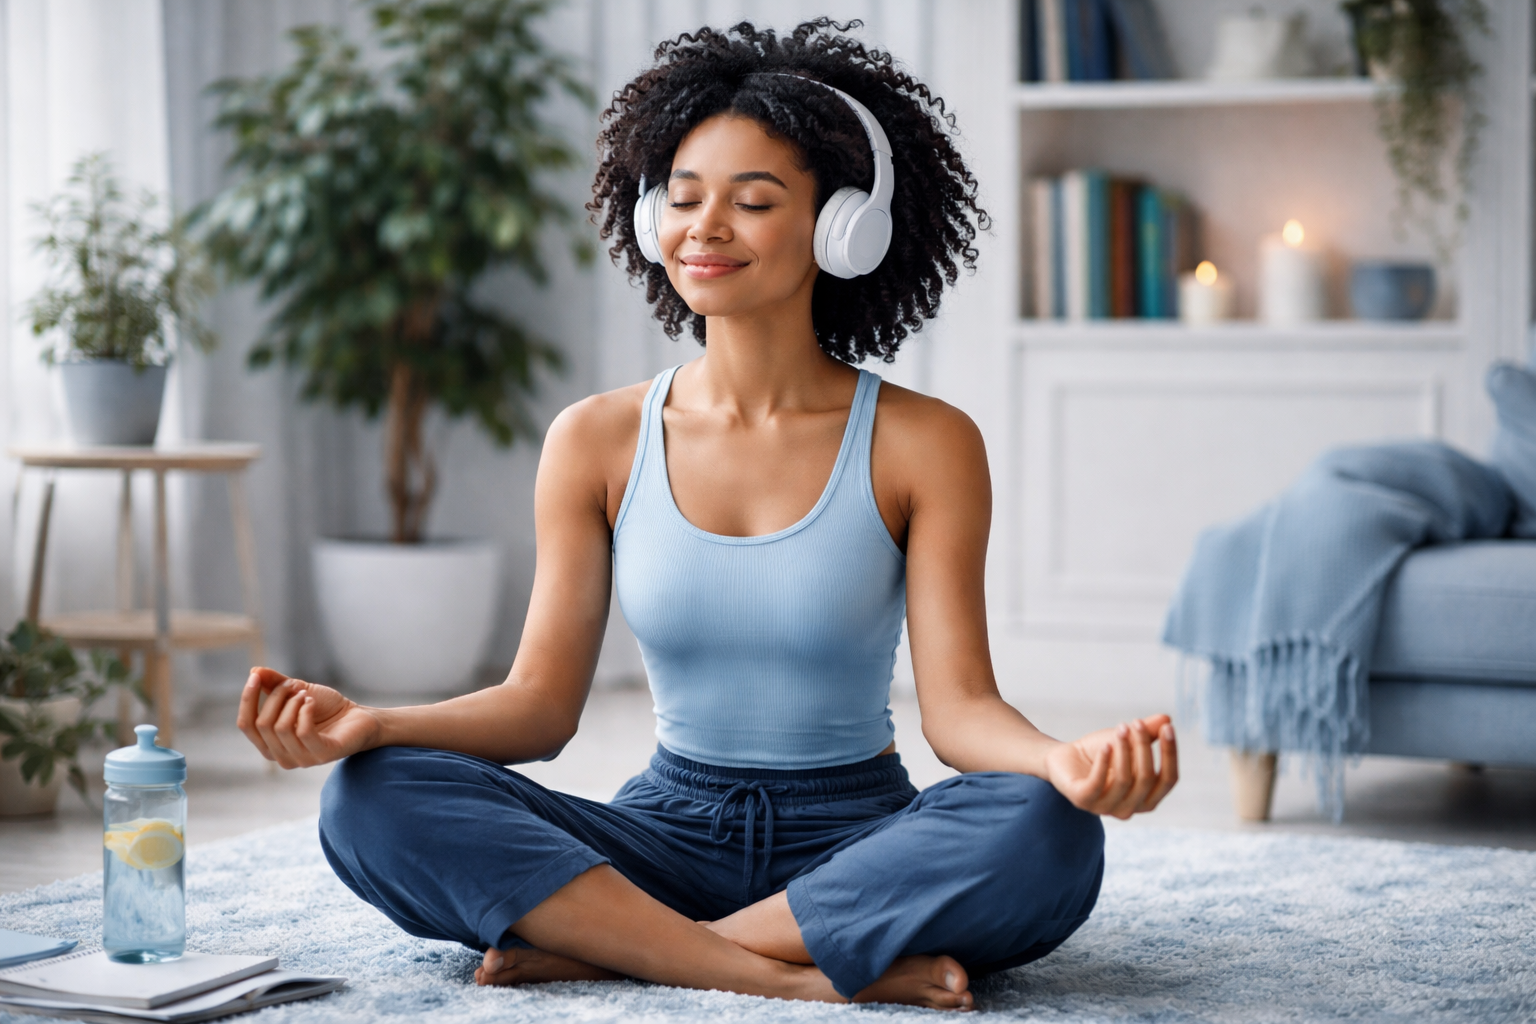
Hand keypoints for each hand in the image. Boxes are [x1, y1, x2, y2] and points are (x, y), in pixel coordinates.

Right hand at [236, 667, 380, 768]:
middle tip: (293, 685)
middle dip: (275, 697)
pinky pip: (303, 732)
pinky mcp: (322, 755)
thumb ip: (275, 684)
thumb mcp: (297, 692)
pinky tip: (312, 702)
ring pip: (280, 728)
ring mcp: (302, 759)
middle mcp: (282, 757)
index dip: (247, 699)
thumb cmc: (327, 708)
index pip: (246, 725)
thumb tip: (254, 671)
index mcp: (270, 745)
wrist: (359, 717)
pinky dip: (305, 710)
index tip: (254, 676)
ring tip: (305, 694)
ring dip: (292, 703)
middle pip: (262, 724)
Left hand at [1044, 714, 1177, 819]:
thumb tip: (1166, 719)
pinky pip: (1098, 783)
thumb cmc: (1101, 752)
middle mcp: (1130, 809)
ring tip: (1121, 728)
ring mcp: (1106, 808)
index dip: (1170, 754)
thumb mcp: (1127, 741)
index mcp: (1147, 798)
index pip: (1169, 780)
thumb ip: (1147, 733)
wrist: (1064, 758)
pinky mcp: (1083, 801)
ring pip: (1125, 780)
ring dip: (1124, 750)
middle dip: (1144, 747)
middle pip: (1147, 778)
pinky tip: (1106, 745)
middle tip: (1136, 722)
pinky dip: (1104, 761)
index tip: (1168, 728)